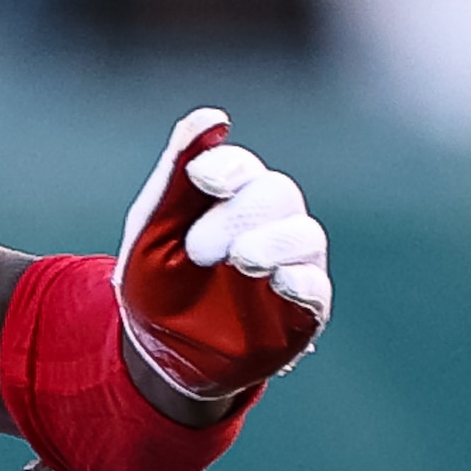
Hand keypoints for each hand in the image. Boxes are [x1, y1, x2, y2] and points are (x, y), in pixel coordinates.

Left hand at [115, 105, 327, 421]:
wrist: (158, 353)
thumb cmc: (156, 282)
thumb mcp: (153, 228)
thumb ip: (178, 174)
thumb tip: (212, 117)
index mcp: (229, 198)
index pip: (241, 167)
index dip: (226, 166)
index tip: (202, 179)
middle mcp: (267, 225)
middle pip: (276, 196)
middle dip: (239, 214)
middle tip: (198, 249)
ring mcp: (289, 267)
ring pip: (305, 236)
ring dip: (273, 242)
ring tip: (242, 260)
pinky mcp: (301, 313)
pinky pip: (316, 290)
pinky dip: (302, 281)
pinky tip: (280, 281)